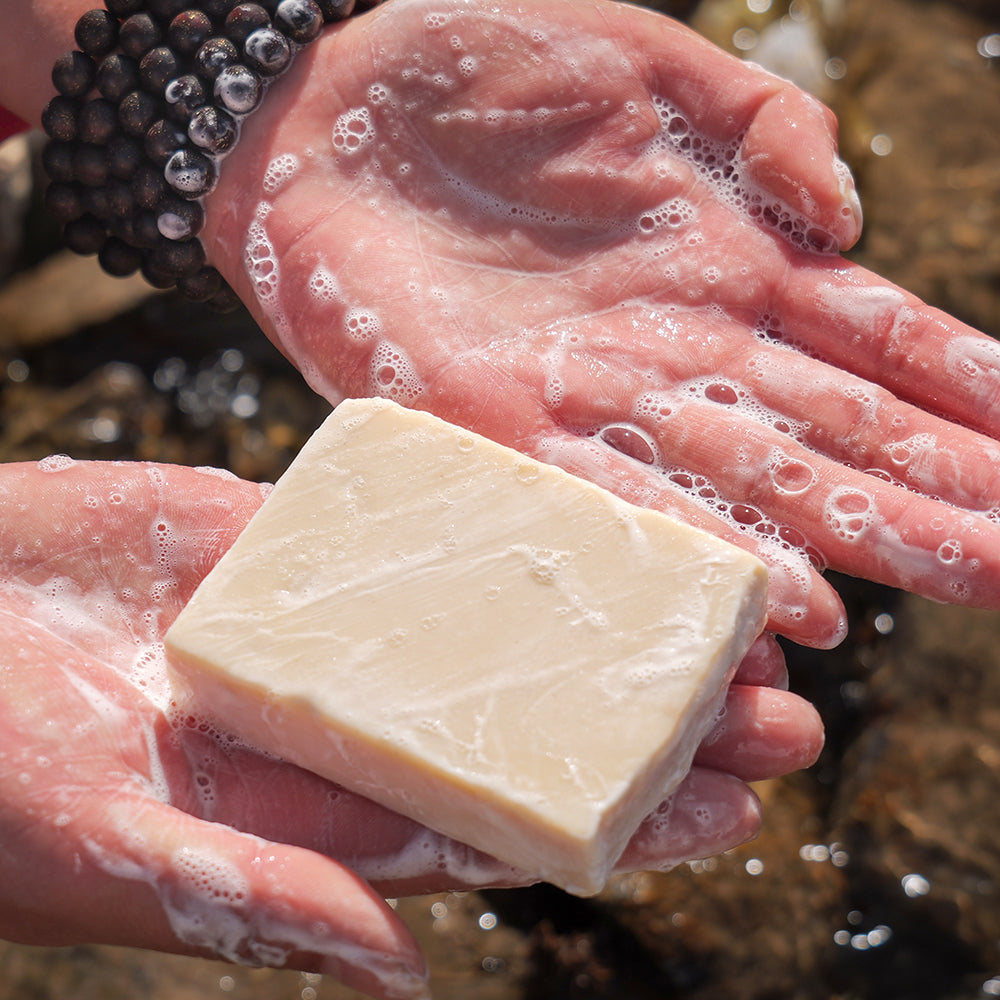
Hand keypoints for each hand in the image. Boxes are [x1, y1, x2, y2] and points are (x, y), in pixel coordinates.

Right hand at [0, 458, 819, 998]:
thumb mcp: (111, 853)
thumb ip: (259, 899)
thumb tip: (402, 975)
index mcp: (319, 810)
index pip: (505, 824)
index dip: (627, 822)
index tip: (740, 802)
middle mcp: (342, 718)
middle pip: (529, 725)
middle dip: (652, 723)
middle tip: (782, 706)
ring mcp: (320, 621)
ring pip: (488, 621)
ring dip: (601, 621)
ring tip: (720, 609)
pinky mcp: (282, 541)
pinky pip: (410, 529)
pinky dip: (492, 520)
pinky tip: (580, 509)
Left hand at [203, 0, 999, 649]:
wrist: (324, 114)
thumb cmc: (480, 71)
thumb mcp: (650, 68)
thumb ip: (764, 130)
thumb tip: (848, 222)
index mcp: (723, 262)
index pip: (872, 342)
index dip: (961, 394)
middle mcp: (679, 347)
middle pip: (836, 433)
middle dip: (942, 493)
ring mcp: (600, 397)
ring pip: (760, 483)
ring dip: (863, 540)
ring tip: (969, 580)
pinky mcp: (508, 432)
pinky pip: (633, 508)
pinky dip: (717, 556)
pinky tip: (798, 606)